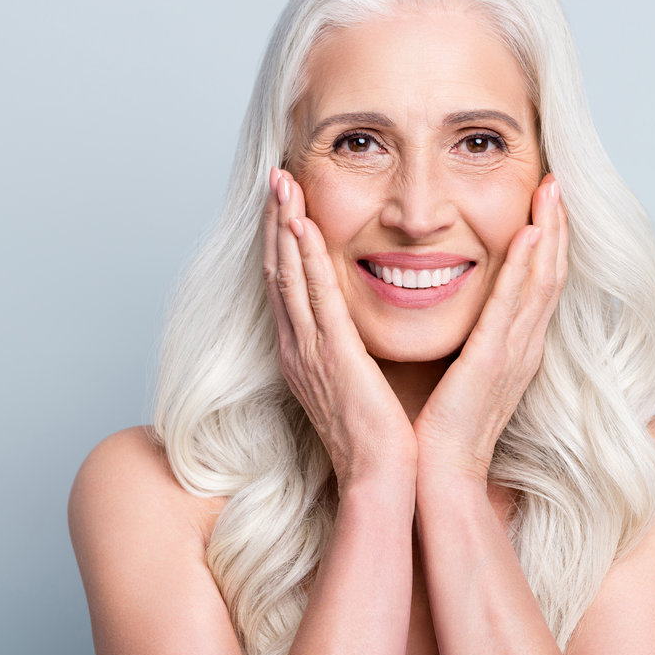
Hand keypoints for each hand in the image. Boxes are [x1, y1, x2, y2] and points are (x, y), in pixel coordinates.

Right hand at [263, 168, 417, 490]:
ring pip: (289, 275)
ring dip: (283, 226)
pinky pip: (315, 298)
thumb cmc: (377, 435)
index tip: (285, 202)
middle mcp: (298, 347)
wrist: (379, 478)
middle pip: (278, 271)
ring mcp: (309, 351)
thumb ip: (352, 348)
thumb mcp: (357, 381)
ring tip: (282, 185)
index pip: (287, 284)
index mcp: (304, 353)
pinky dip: (305, 258)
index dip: (282, 240)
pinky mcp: (331, 356)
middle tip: (276, 177)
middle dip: (274, 221)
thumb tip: (360, 324)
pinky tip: (302, 226)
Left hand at [412, 174, 568, 483]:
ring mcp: (514, 354)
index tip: (544, 199)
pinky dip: (523, 268)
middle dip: (555, 224)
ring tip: (549, 190)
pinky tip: (527, 234)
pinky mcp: (493, 363)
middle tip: (556, 180)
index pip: (538, 282)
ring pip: (541, 281)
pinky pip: (512, 307)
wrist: (438, 475)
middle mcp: (523, 346)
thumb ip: (469, 340)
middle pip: (549, 273)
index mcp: (515, 347)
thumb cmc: (441, 427)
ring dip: (548, 232)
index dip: (546, 239)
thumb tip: (455, 310)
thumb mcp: (462, 372)